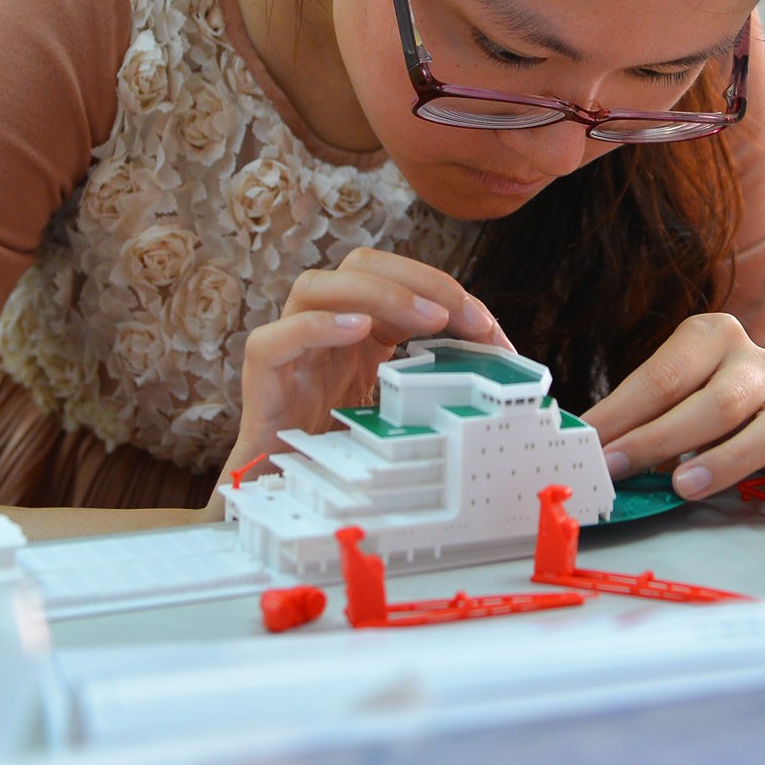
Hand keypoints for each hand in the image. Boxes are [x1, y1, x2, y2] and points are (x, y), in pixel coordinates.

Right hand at [225, 249, 508, 481]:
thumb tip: (502, 370)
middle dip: (418, 279)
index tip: (489, 328)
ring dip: (377, 293)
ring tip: (426, 318)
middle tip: (463, 314)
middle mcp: (323, 327)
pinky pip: (274, 338)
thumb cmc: (344, 453)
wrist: (286, 498)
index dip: (446, 291)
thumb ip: (436, 384)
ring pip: (315, 286)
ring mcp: (289, 348)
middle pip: (360, 266)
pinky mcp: (262, 379)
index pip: (400, 280)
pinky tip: (357, 329)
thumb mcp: (402, 412)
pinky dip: (316, 326)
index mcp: (360, 330)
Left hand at [580, 312, 764, 504]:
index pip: (664, 377)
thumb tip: (578, 443)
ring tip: (686, 487)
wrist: (753, 397)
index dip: (626, 415)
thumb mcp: (659, 396)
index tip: (593, 448)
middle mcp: (758, 360)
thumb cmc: (692, 400)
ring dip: (729, 458)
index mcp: (711, 335)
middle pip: (718, 400)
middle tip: (623, 469)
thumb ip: (626, 417)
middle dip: (664, 439)